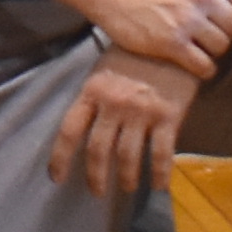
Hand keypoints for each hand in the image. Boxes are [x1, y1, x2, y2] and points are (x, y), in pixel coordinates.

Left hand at [53, 48, 202, 197]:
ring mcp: (141, 111)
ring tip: (127, 187)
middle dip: (96, 176)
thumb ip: (95, 97)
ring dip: (126, 177)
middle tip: (97, 191)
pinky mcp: (168, 115)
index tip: (57, 177)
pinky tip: (159, 186)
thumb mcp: (106, 69)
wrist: (174, 40)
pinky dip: (159, 174)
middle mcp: (113, 103)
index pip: (69, 130)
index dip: (60, 158)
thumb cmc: (137, 53)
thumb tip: (86, 127)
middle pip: (97, 149)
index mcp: (93, 91)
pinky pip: (161, 153)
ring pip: (127, 155)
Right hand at [85, 0, 231, 73]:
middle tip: (214, 35)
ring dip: (215, 51)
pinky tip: (196, 65)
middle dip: (227, 32)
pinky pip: (203, 65)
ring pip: (221, 46)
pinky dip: (204, 69)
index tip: (229, 16)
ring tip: (204, 49)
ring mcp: (186, 22)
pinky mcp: (170, 44)